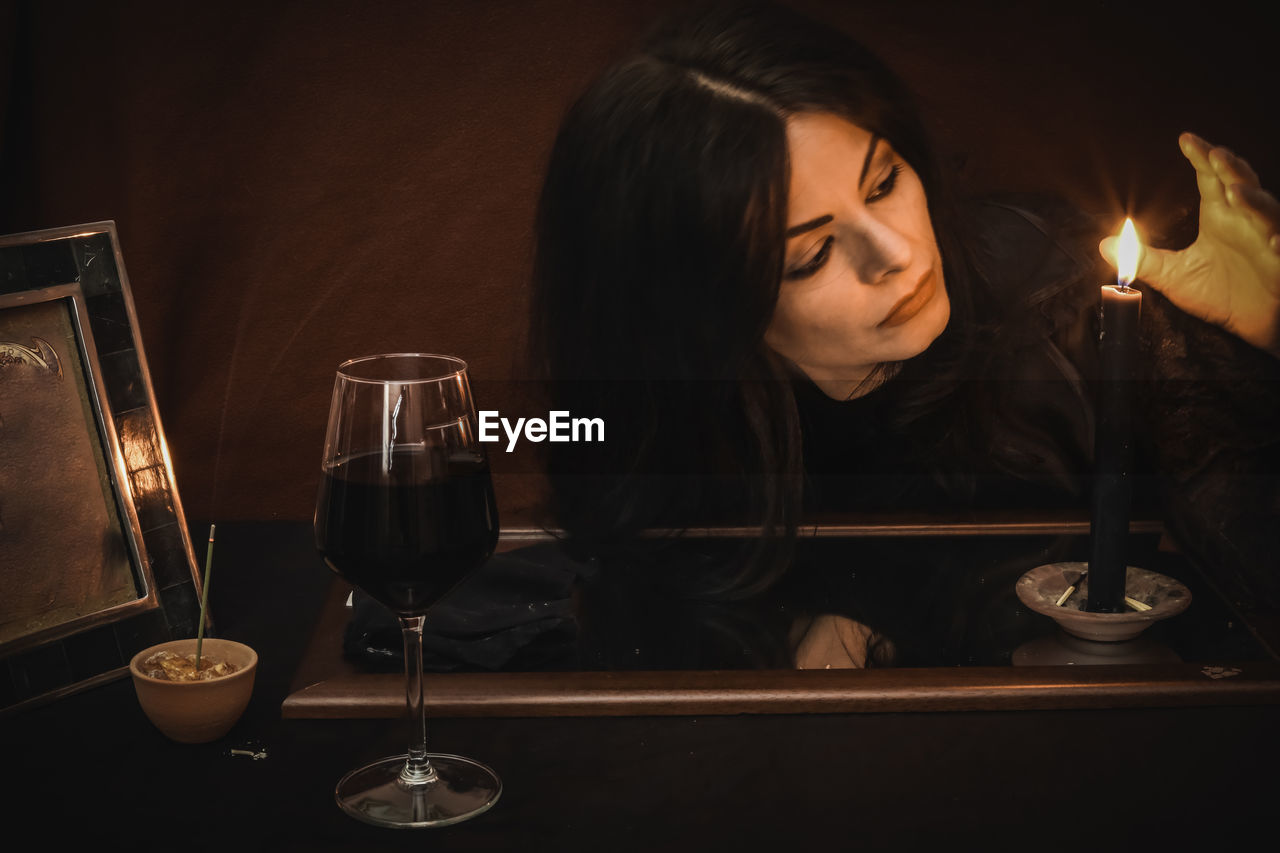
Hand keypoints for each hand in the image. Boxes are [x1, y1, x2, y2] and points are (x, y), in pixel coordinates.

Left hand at [1099, 132, 1279, 356]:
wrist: (1250, 324)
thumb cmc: (1219, 293)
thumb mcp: (1174, 276)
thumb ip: (1144, 259)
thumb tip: (1104, 244)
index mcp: (1220, 216)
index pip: (1211, 179)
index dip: (1202, 158)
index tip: (1185, 139)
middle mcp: (1245, 220)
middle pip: (1241, 184)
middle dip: (1230, 168)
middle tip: (1215, 154)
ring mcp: (1267, 237)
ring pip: (1266, 210)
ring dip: (1254, 200)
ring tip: (1236, 192)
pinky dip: (1278, 239)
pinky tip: (1273, 240)